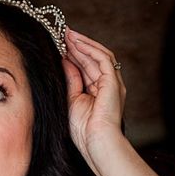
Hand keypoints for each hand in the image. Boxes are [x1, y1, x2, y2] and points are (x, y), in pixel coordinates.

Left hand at [62, 27, 125, 162]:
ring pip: (99, 56)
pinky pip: (103, 59)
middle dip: (78, 45)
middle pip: (93, 59)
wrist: (96, 142)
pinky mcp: (114, 83)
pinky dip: (90, 50)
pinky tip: (76, 43)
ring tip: (68, 34)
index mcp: (98, 92)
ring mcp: (113, 83)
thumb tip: (64, 61)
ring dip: (83, 44)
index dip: (74, 54)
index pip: (86, 67)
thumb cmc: (84, 130)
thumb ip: (70, 79)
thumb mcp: (71, 99)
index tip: (60, 43)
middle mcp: (108, 86)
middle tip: (63, 33)